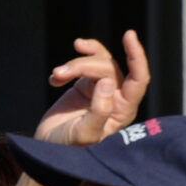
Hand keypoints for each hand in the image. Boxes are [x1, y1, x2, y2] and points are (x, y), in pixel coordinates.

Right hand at [34, 31, 151, 147]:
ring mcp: (101, 89)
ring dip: (75, 64)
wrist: (47, 150)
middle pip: (108, 67)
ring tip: (56, 75)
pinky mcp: (85, 85)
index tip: (128, 36)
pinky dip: (71, 63)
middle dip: (84, 65)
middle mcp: (117, 97)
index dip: (136, 56)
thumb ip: (99, 111)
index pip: (138, 78)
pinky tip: (56, 76)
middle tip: (59, 74)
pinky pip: (85, 63)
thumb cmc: (68, 148)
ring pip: (96, 62)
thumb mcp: (84, 134)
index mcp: (123, 110)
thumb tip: (106, 82)